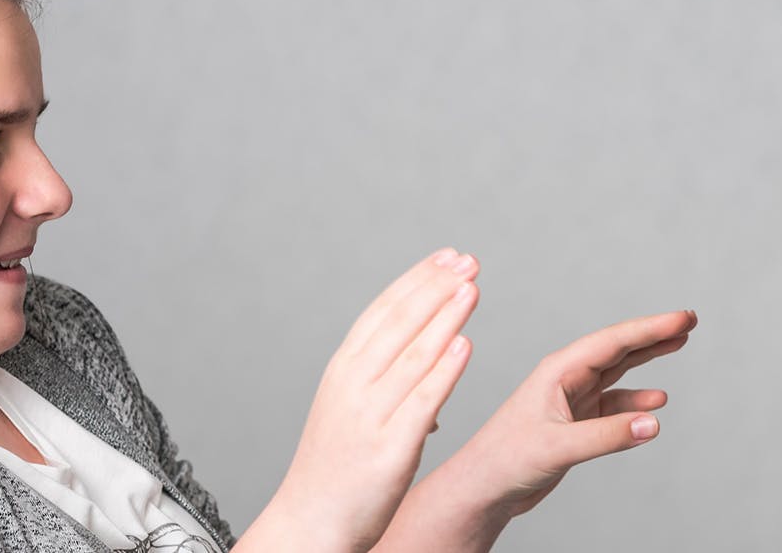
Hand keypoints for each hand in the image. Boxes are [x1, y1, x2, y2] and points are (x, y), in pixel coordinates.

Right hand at [236, 248, 480, 552]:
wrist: (310, 524)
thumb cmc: (336, 470)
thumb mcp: (355, 410)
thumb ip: (389, 381)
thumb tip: (436, 356)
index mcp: (343, 371)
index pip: (383, 312)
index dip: (417, 280)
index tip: (448, 256)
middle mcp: (352, 385)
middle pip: (399, 324)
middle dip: (436, 287)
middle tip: (468, 260)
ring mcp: (368, 416)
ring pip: (413, 355)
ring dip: (444, 317)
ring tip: (471, 287)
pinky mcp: (388, 449)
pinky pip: (421, 402)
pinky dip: (443, 371)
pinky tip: (465, 345)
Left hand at [375, 310, 696, 550]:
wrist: (483, 490)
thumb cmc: (505, 461)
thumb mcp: (559, 446)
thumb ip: (608, 435)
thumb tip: (654, 422)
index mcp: (558, 371)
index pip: (613, 342)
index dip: (651, 329)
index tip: (683, 319)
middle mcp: (566, 379)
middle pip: (618, 349)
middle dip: (653, 334)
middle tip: (688, 320)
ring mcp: (572, 400)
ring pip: (618, 373)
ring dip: (648, 361)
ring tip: (678, 344)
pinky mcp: (575, 424)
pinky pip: (614, 406)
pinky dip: (636, 402)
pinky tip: (656, 402)